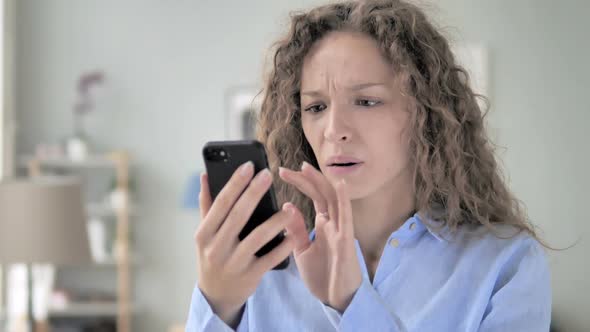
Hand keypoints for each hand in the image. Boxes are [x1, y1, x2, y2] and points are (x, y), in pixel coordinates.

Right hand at [194, 162, 296, 325]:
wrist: (217, 296)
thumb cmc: (212, 256)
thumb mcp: (204, 233)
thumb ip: (206, 204)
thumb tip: (206, 174)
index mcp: (204, 233)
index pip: (221, 204)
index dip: (235, 183)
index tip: (249, 165)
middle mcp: (216, 248)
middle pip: (238, 215)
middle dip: (254, 193)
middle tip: (267, 174)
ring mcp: (234, 263)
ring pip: (258, 237)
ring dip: (275, 220)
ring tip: (288, 207)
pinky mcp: (250, 276)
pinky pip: (271, 258)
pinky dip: (283, 245)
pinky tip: (293, 233)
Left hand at [279, 161, 362, 312]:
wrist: (336, 300)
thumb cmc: (323, 276)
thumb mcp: (302, 250)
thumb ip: (296, 229)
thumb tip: (287, 206)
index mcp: (324, 224)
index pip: (313, 196)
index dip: (300, 182)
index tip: (282, 172)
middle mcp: (333, 223)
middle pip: (322, 193)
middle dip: (305, 178)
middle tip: (286, 169)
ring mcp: (341, 230)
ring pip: (333, 199)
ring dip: (320, 182)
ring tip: (306, 168)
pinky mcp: (346, 240)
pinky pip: (346, 217)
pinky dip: (343, 199)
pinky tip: (339, 185)